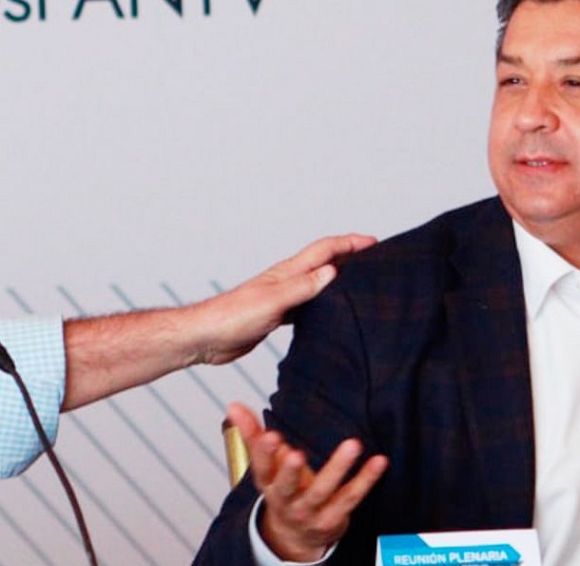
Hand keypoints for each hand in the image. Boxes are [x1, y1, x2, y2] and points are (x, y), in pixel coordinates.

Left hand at [188, 233, 375, 364]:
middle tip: (373, 257)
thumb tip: (333, 271)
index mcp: (288, 273)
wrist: (206, 337)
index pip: (325, 250)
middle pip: (324, 261)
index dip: (349, 243)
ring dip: (338, 278)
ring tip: (359, 281)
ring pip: (317, 282)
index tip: (373, 242)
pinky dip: (324, 301)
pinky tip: (330, 312)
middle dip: (348, 255)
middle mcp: (287, 281)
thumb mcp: (274, 301)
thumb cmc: (233, 317)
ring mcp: (282, 297)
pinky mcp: (277, 315)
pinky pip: (308, 303)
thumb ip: (303, 286)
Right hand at [226, 402, 387, 561]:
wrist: (295, 535)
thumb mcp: (266, 465)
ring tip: (353, 444)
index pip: (261, 468)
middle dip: (289, 471)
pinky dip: (366, 479)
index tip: (269, 436)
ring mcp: (310, 512)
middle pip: (286, 487)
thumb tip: (234, 405)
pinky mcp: (333, 518)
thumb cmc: (283, 490)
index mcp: (268, 484)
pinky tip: (379, 461)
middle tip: (295, 453)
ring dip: (338, 468)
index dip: (263, 453)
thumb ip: (252, 434)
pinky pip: (351, 497)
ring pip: (323, 492)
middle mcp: (286, 501)